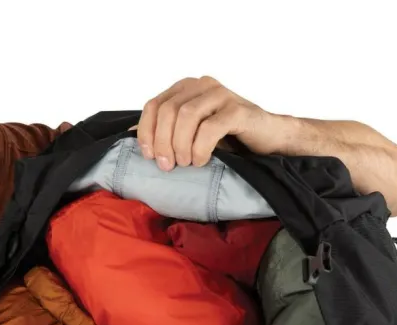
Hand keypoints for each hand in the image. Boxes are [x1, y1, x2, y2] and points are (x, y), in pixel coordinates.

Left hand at [131, 76, 280, 168]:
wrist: (267, 141)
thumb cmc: (227, 139)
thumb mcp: (190, 135)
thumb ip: (165, 130)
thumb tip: (129, 135)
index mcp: (187, 89)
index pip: (153, 105)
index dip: (146, 133)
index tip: (149, 158)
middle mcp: (202, 86)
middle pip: (168, 110)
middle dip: (162, 142)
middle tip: (168, 166)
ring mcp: (221, 95)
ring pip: (186, 115)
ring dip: (181, 145)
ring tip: (186, 164)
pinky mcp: (238, 110)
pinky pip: (210, 127)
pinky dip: (200, 148)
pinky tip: (201, 161)